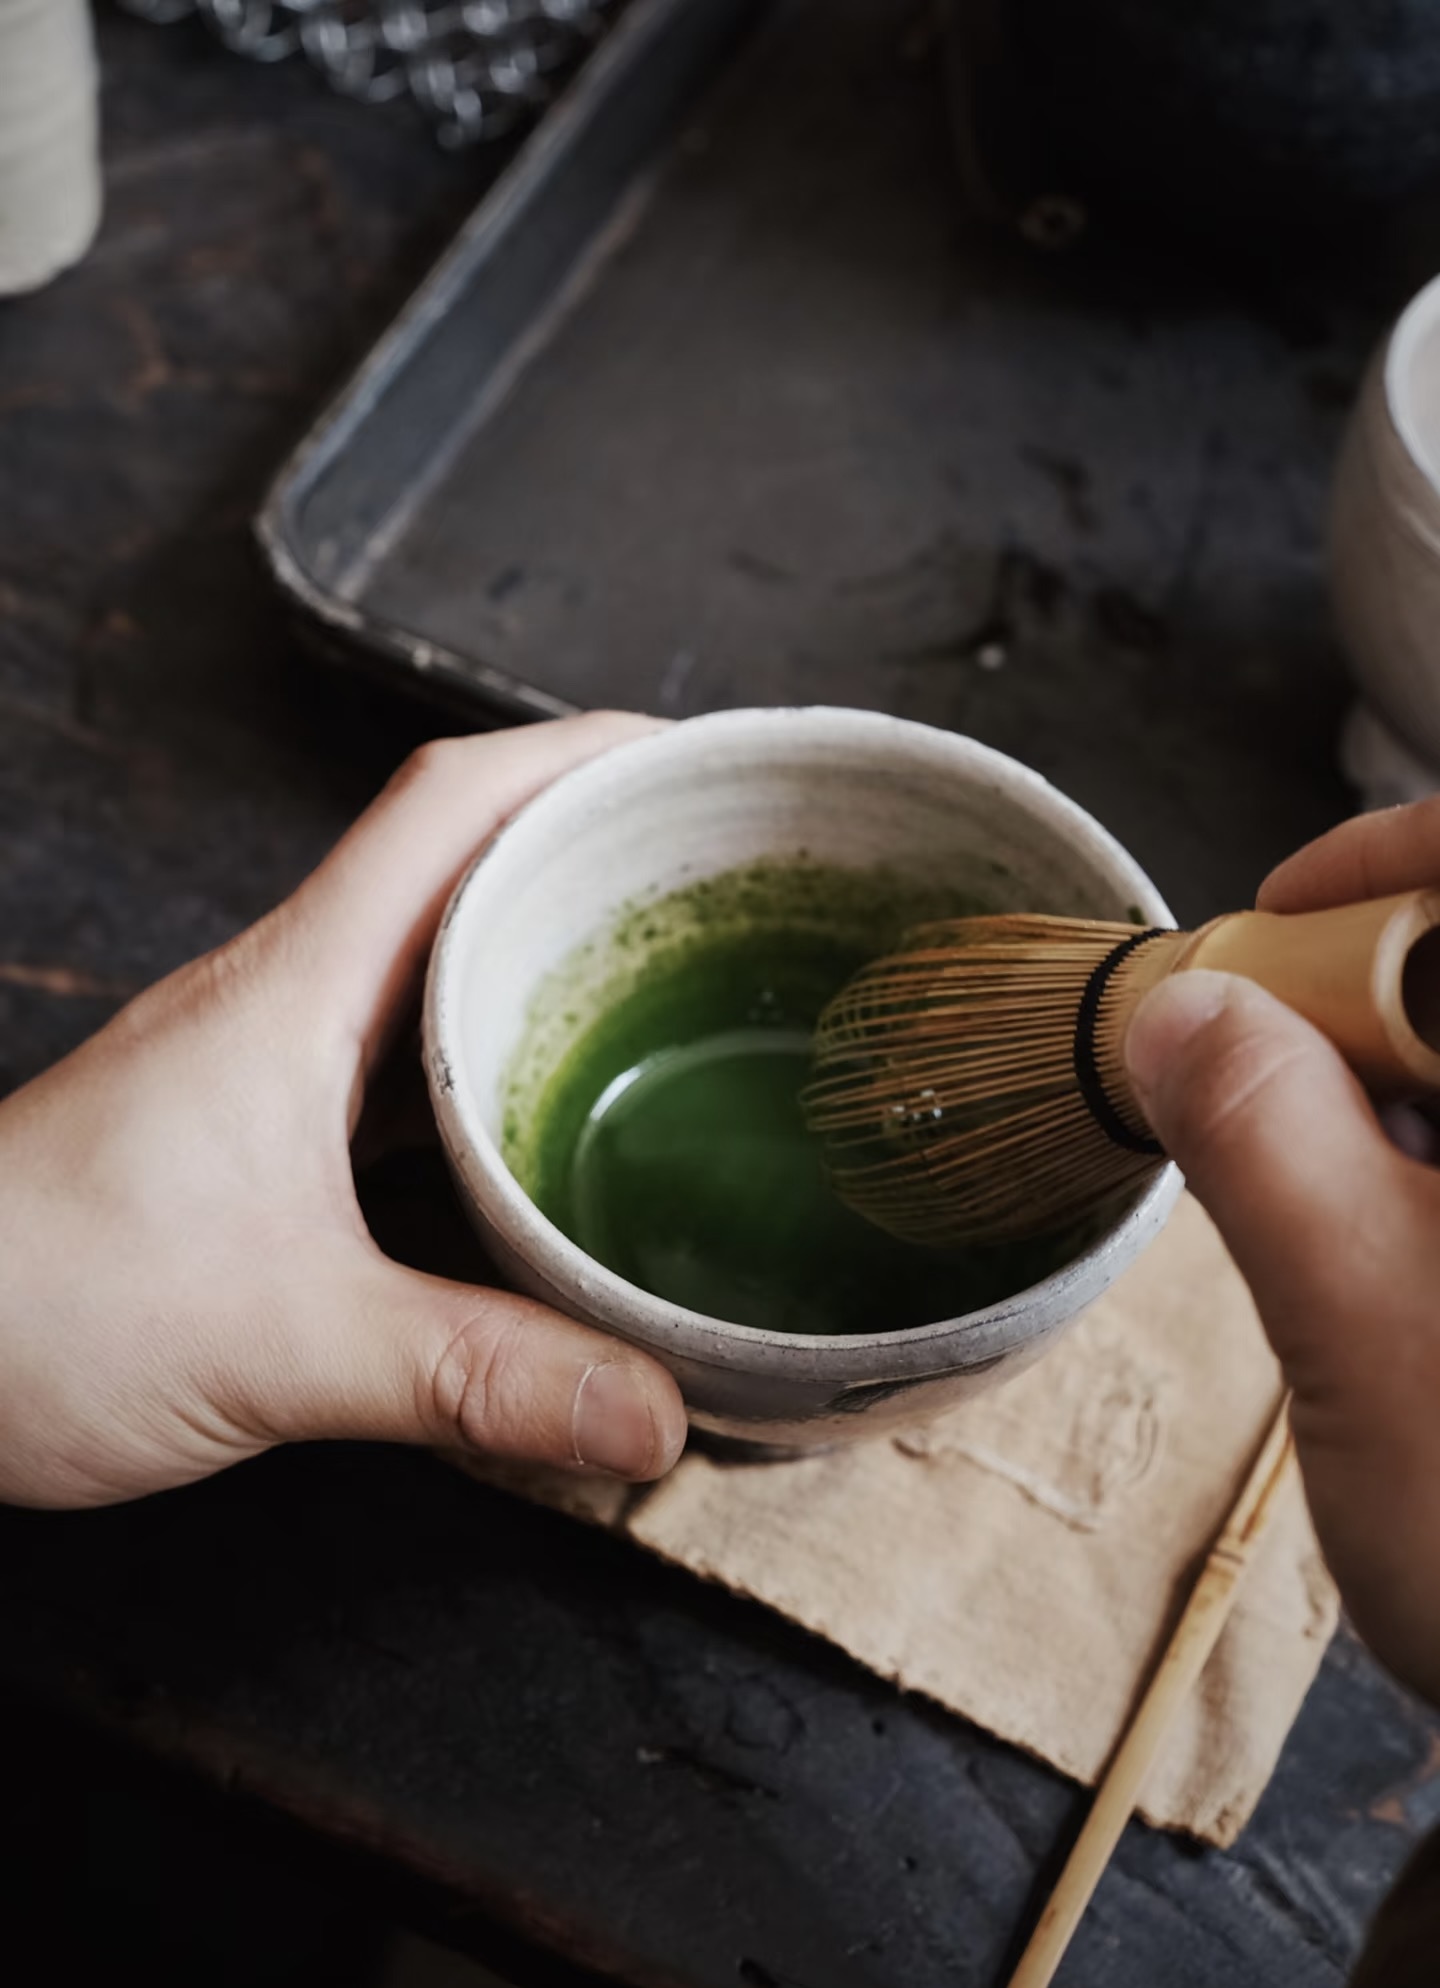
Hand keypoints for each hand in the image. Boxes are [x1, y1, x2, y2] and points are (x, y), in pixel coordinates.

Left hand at [0, 715, 687, 1508]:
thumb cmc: (31, 1303)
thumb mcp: (281, 1339)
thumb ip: (474, 1373)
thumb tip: (650, 1406)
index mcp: (299, 986)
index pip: (450, 803)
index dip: (579, 756)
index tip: (695, 758)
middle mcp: (292, 1002)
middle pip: (464, 869)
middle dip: (595, 855)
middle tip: (724, 887)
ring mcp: (274, 1069)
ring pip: (437, 978)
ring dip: (547, 970)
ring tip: (674, 1000)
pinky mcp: (264, 1146)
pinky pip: (407, 1080)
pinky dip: (492, 1084)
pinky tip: (551, 1144)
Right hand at [1124, 797, 1439, 1704]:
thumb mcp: (1367, 1339)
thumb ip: (1267, 1146)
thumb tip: (1182, 1011)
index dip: (1397, 849)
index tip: (1279, 917)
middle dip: (1375, 995)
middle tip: (1280, 1092)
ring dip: (1404, 1081)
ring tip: (1353, 1204)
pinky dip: (1434, 1148)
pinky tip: (1407, 1239)